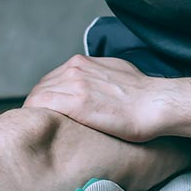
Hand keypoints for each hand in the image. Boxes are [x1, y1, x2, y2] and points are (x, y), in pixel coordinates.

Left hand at [23, 54, 168, 142]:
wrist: (155, 104)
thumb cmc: (142, 94)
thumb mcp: (115, 72)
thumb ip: (97, 75)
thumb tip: (92, 86)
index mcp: (82, 62)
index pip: (51, 79)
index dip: (46, 96)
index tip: (46, 112)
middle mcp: (75, 69)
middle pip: (42, 87)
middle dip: (37, 105)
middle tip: (37, 124)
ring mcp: (75, 84)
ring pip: (39, 96)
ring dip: (35, 111)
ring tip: (36, 128)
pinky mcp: (76, 102)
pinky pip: (42, 105)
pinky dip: (35, 114)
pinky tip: (37, 126)